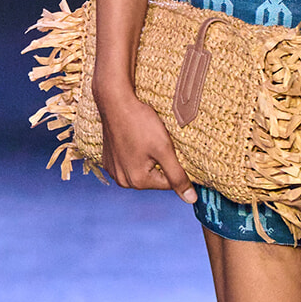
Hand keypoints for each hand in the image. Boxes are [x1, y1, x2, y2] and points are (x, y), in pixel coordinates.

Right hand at [94, 80, 196, 202]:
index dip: (176, 165)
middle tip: (158, 141)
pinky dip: (136, 154)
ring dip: (149, 158)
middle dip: (161, 161)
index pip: (169, 183)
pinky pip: (129, 163)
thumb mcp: (164, 149)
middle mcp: (123, 181)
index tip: (172, 148)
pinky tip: (135, 139)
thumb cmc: (141, 123)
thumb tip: (191, 200)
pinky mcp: (109, 160)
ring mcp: (114, 171)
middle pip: (155, 178)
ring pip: (143, 170)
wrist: (115, 102)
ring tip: (146, 139)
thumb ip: (178, 176)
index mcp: (137, 181)